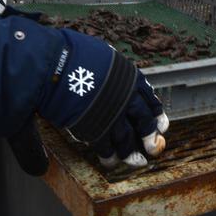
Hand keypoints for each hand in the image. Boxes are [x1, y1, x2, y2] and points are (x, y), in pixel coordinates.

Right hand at [37, 28, 168, 169]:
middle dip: (149, 136)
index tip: (161, 125)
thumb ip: (112, 72)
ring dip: (130, 152)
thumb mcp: (102, 56)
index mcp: (128, 76)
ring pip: (127, 138)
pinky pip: (105, 147)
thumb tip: (113, 77)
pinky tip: (109, 160)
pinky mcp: (94, 128)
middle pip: (143, 121)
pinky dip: (109, 155)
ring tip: (134, 161)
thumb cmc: (71, 54)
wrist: (54, 63)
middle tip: (153, 148)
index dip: (156, 114)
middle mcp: (125, 96)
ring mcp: (111, 113)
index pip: (149, 98)